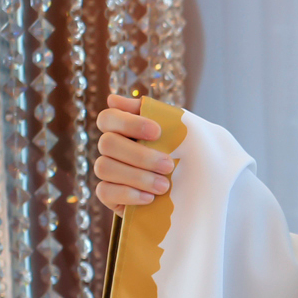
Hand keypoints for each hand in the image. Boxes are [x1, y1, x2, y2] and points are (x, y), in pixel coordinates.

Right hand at [93, 93, 175, 212]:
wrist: (193, 187)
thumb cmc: (183, 152)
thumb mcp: (176, 128)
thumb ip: (151, 111)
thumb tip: (113, 99)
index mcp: (122, 127)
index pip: (108, 117)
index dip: (129, 123)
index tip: (157, 132)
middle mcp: (110, 147)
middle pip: (107, 143)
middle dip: (140, 156)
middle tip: (168, 165)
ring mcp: (107, 170)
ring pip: (105, 167)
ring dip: (137, 177)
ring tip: (164, 186)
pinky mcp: (108, 195)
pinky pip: (104, 192)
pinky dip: (128, 194)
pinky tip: (149, 198)